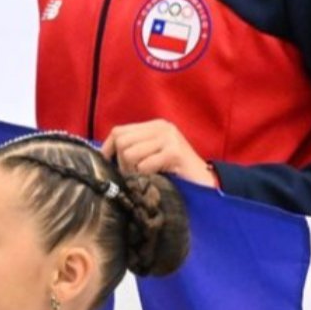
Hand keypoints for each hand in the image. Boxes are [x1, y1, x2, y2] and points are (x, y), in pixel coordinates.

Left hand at [101, 119, 215, 186]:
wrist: (205, 183)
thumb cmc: (176, 172)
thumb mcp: (154, 154)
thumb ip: (134, 148)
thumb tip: (105, 154)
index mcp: (155, 125)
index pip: (119, 131)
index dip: (108, 149)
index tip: (109, 164)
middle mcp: (162, 127)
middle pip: (122, 141)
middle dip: (122, 163)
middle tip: (134, 175)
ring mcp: (169, 138)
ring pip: (130, 153)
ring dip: (133, 171)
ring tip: (147, 176)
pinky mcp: (174, 152)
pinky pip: (144, 165)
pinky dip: (146, 175)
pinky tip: (158, 177)